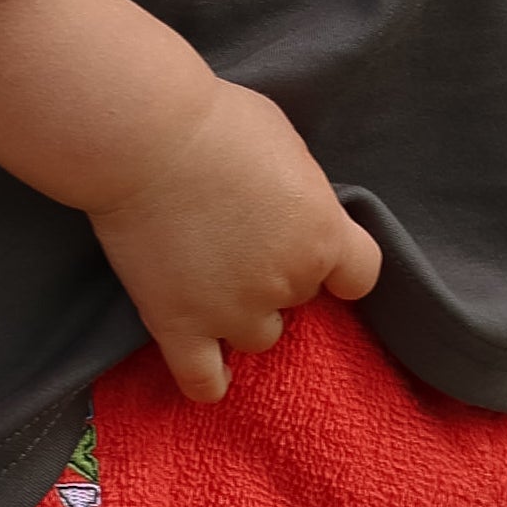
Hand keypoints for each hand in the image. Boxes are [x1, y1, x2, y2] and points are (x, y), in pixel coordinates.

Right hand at [85, 74, 382, 404]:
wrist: (146, 139)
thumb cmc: (219, 123)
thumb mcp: (288, 147)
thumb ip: (302, 194)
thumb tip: (293, 211)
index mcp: (322, 235)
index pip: (360, 276)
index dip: (339, 267)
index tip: (316, 255)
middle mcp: (287, 282)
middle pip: (299, 299)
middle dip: (277, 275)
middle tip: (238, 241)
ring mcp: (232, 311)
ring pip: (258, 338)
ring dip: (242, 316)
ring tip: (212, 280)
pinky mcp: (178, 327)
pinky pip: (203, 381)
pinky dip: (209, 382)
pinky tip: (212, 372)